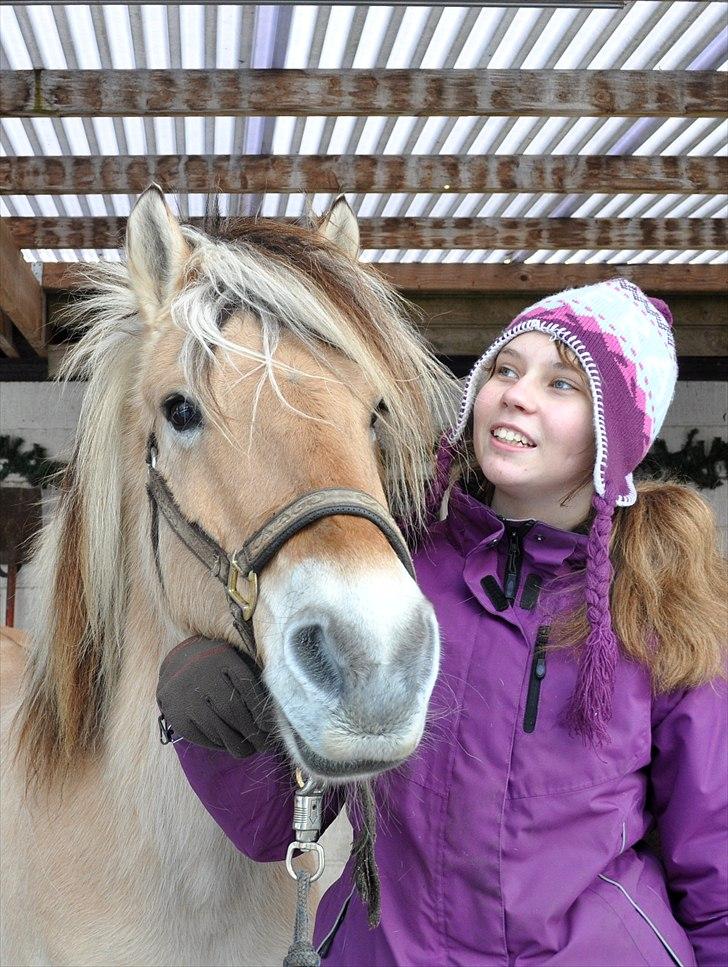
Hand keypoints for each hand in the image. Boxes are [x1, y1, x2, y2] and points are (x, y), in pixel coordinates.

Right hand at [156, 636, 275, 757]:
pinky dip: (218, 744)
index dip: (259, 709)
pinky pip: (201, 737)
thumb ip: (251, 679)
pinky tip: (228, 745)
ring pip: (216, 727)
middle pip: (231, 709)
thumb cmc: (218, 666)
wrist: (177, 665)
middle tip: (265, 745)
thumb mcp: (235, 661)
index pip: (245, 685)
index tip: (270, 727)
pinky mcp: (176, 716)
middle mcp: (201, 677)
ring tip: (250, 749)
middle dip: (251, 732)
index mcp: (221, 659)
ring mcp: (185, 697)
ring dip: (236, 743)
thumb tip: (272, 712)